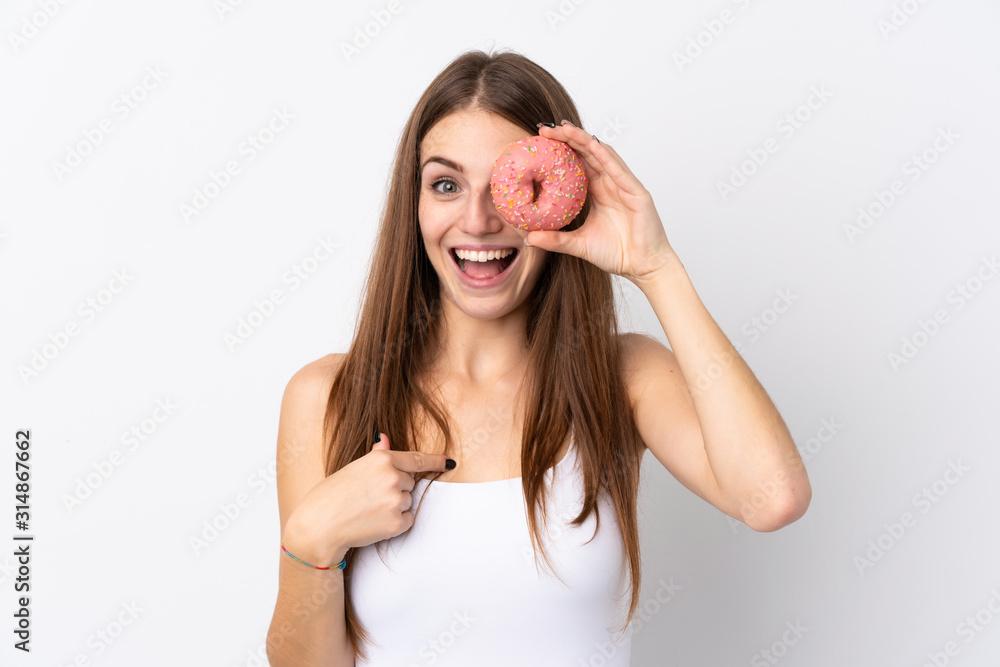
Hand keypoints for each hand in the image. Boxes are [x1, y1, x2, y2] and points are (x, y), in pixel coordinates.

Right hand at [283, 432, 450, 566]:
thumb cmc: (332, 494)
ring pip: (408, 502)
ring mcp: (396, 501)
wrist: (319, 525)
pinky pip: (406, 520)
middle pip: (410, 483)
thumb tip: (385, 438)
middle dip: (396, 489)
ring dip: (394, 507)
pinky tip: (374, 522)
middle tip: (369, 497)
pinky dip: (395, 523)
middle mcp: (393, 478)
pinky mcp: (396, 523)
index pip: (417, 459)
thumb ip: (376, 456)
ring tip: (368, 510)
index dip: (435, 461)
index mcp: (383, 460)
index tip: (448, 462)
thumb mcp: (354, 468)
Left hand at [527, 121, 676, 286]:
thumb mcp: (579, 245)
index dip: (560, 151)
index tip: (539, 142)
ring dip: (584, 140)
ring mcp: (625, 186)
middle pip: (587, 153)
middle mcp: (611, 184)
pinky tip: (591, 144)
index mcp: (598, 192)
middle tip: (544, 128)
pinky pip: (619, 170)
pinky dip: (606, 156)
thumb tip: (528, 239)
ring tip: (564, 128)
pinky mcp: (637, 193)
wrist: (643, 267)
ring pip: (602, 155)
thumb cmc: (618, 254)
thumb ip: (555, 240)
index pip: (577, 164)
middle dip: (567, 138)